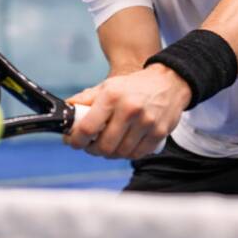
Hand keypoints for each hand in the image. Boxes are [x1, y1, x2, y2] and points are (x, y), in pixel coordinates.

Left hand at [63, 64, 190, 159]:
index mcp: (112, 96)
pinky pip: (137, 154)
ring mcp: (146, 122)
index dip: (76, 140)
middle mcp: (129, 109)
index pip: (87, 128)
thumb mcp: (108, 86)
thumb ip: (86, 99)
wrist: (169, 82)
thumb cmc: (134, 86)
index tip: (73, 142)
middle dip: (93, 150)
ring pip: (120, 153)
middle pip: (104, 146)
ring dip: (110, 153)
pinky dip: (127, 154)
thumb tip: (67, 110)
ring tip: (108, 144)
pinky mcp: (159, 133)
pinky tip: (125, 145)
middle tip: (91, 146)